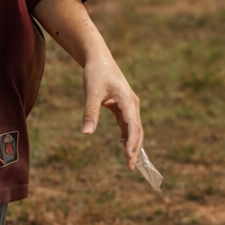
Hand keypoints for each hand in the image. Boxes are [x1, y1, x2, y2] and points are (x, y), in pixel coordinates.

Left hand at [81, 51, 142, 169]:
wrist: (98, 58)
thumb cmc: (96, 73)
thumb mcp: (91, 92)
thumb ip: (90, 112)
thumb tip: (86, 133)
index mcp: (128, 100)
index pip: (133, 125)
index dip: (132, 142)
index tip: (129, 156)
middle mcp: (132, 104)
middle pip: (137, 130)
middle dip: (135, 148)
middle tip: (130, 166)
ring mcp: (129, 106)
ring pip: (134, 129)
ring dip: (132, 144)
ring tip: (129, 162)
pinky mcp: (123, 107)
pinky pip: (127, 125)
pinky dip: (127, 137)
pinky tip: (124, 148)